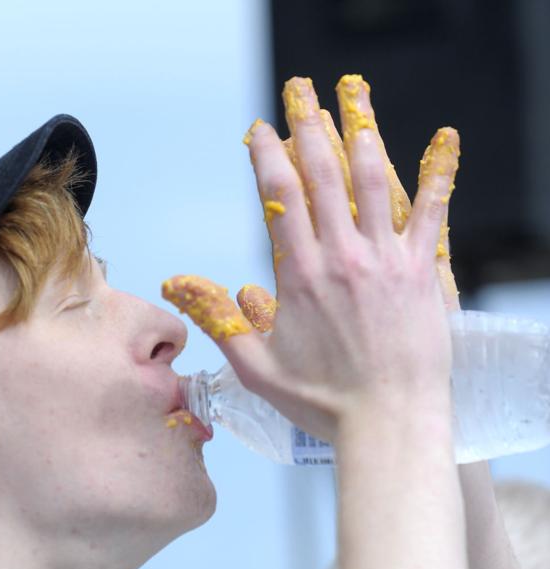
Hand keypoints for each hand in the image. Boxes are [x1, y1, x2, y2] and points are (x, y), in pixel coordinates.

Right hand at [163, 76, 459, 442]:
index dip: (268, 156)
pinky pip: (431, 214)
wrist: (388, 421)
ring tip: (351, 99)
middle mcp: (342, 258)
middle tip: (300, 92)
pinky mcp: (421, 272)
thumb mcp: (257, 368)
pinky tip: (443, 140)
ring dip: (360, 134)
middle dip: (308, 127)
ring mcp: (385, 261)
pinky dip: (437, 175)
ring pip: (373, 181)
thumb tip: (179, 285)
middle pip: (324, 175)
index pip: (280, 199)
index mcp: (300, 277)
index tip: (260, 130)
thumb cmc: (322, 402)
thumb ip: (220, 321)